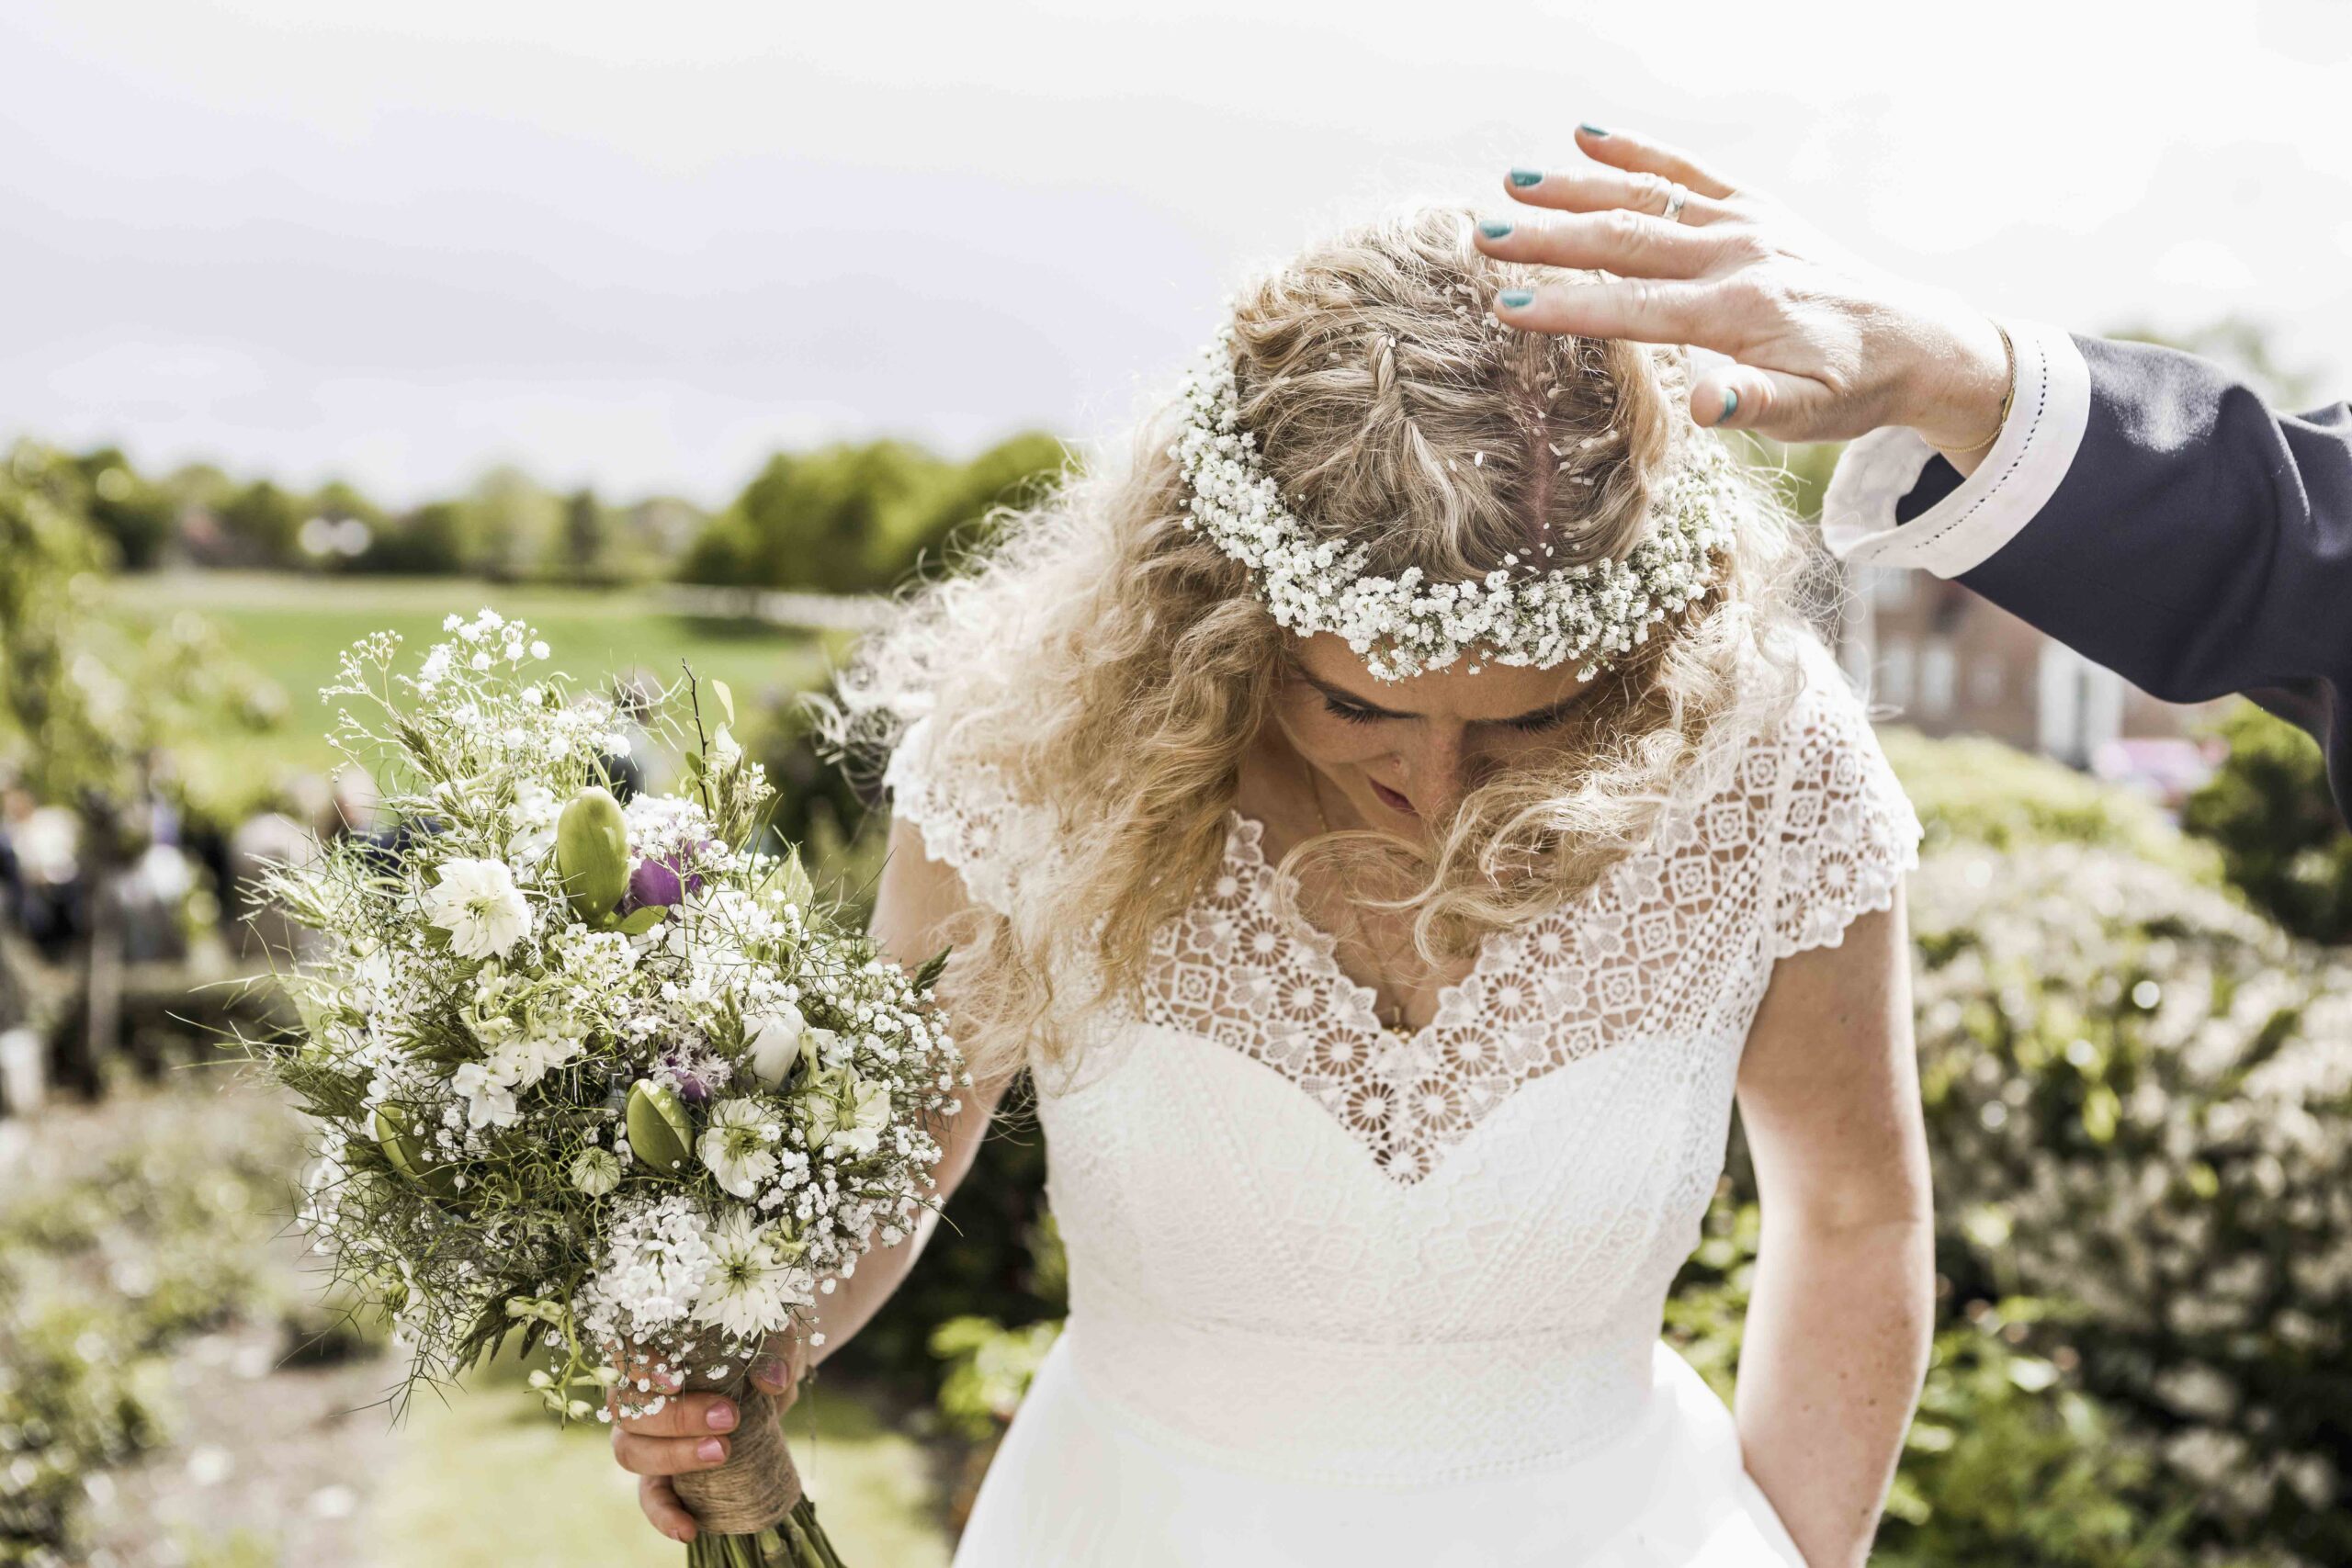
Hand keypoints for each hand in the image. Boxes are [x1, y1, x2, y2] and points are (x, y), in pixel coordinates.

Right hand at [611, 1332, 814, 1543]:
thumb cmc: (763, 1345)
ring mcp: (643, 1434)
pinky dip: (664, 1515)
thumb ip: (773, 1348)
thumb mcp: (775, 1336)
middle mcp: (637, 1389)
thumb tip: (772, 1380)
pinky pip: (650, 1496)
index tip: (678, 1380)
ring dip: (672, 1457)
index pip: (627, 1351)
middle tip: (728, 1418)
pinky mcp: (660, 1471)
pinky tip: (689, 1528)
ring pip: (630, 1450)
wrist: (773, 1373)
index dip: (644, 1367)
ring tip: (721, 1453)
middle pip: (627, 1407)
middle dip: (675, 1418)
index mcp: (655, 1345)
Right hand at [1473, 125, 2010, 464]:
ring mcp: (1742, 223)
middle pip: (1625, 241)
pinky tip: (1586, 133)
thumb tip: (1706, 408)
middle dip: (1549, 239)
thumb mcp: (1809, 413)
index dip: (1567, 307)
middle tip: (1482, 234)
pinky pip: (1687, 172)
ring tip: (1513, 182)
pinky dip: (1637, 149)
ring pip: (1645, 199)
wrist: (1912, 337)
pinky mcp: (1751, 207)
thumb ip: (1755, 407)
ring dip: (1575, 189)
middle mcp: (1734, 255)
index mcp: (1736, 310)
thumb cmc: (1850, 386)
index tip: (1505, 305)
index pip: (1633, 308)